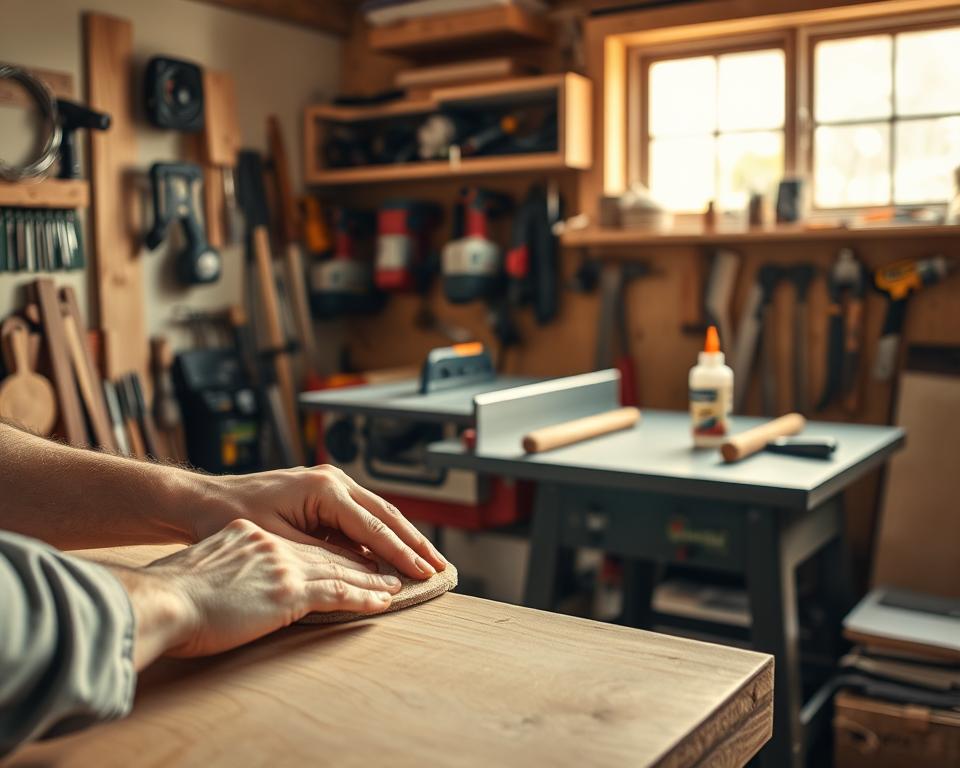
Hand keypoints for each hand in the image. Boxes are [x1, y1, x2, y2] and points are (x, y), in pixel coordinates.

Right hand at [139, 519, 401, 658]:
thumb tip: (234, 578)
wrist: (161, 597)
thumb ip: (229, 564)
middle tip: (396, 562)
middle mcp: (275, 544)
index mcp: (255, 536)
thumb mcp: (205, 565)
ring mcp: (284, 564)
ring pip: (342, 568)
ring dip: (375, 577)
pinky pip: (337, 593)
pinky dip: (363, 597)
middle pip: (333, 548)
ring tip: (401, 583)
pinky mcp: (288, 591)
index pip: (307, 542)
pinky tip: (383, 600)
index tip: (359, 555)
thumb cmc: (172, 589)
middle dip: (370, 555)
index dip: (337, 549)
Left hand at [192, 466, 446, 580]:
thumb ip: (325, 555)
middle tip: (442, 568)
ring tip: (429, 561)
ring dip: (403, 538)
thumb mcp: (279, 542)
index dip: (401, 553)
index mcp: (324, 488)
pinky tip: (395, 552)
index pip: (373, 526)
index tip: (424, 574)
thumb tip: (367, 571)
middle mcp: (332, 480)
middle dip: (415, 544)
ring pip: (378, 513)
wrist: (201, 500)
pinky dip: (381, 535)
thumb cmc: (230, 518)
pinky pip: (361, 516)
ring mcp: (330, 484)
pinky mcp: (323, 494)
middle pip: (386, 515)